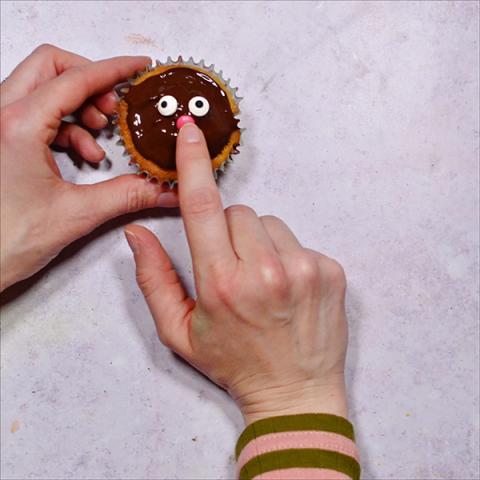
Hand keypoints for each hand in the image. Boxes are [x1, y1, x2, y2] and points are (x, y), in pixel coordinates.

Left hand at [0, 45, 177, 291]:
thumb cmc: (5, 240)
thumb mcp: (77, 213)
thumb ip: (127, 195)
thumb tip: (162, 189)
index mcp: (18, 126)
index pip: (75, 79)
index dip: (113, 69)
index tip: (138, 67)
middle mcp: (1, 116)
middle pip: (51, 67)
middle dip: (89, 82)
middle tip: (114, 108)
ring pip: (42, 89)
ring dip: (79, 108)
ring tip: (100, 140)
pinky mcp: (2, 140)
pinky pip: (36, 114)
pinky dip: (66, 127)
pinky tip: (82, 155)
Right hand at [125, 123, 348, 424]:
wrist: (295, 393)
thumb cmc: (234, 364)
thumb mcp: (180, 331)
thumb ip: (154, 279)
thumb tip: (138, 233)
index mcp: (221, 282)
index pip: (202, 206)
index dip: (193, 164)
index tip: (189, 131)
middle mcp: (264, 271)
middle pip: (239, 212)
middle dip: (230, 232)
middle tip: (234, 269)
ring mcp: (303, 269)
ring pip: (269, 223)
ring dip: (260, 244)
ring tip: (263, 282)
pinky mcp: (329, 270)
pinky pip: (298, 241)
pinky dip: (288, 256)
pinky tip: (287, 289)